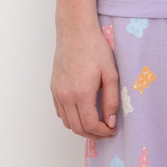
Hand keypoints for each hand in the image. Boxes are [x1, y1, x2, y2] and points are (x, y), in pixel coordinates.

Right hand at [50, 23, 119, 139]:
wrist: (75, 32)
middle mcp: (65, 96)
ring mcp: (57, 92)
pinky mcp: (53, 88)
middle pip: (77, 128)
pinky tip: (83, 113)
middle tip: (106, 131)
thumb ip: (111, 100)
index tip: (113, 130)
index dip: (103, 132)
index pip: (90, 125)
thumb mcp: (111, 74)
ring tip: (96, 124)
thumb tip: (110, 121)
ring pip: (67, 122)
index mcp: (81, 93)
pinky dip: (71, 118)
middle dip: (93, 135)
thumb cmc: (95, 48)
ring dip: (82, 128)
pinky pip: (60, 112)